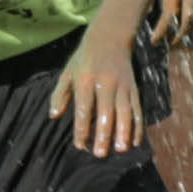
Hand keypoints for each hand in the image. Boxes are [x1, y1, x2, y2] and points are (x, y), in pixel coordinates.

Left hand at [54, 29, 146, 154]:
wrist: (110, 37)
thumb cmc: (84, 59)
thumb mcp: (68, 72)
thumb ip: (60, 94)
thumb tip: (54, 116)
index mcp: (86, 80)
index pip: (84, 108)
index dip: (82, 128)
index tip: (80, 145)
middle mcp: (105, 83)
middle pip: (106, 112)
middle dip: (104, 134)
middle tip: (100, 154)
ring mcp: (122, 86)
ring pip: (125, 111)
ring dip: (124, 132)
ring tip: (121, 150)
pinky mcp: (134, 87)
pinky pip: (137, 108)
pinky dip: (138, 125)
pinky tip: (135, 141)